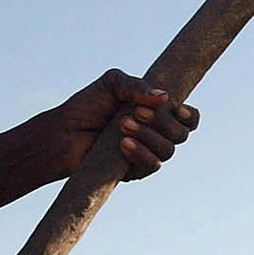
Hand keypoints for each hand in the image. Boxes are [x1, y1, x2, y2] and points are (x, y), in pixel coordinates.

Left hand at [42, 70, 197, 181]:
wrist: (63, 132)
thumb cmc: (87, 106)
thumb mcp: (112, 83)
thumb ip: (136, 85)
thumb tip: (164, 97)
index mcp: (156, 113)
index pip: (188, 119)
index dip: (190, 116)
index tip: (178, 108)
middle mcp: (155, 135)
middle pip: (180, 134)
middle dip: (162, 122)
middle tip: (135, 112)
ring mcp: (146, 154)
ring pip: (168, 151)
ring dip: (149, 136)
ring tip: (123, 125)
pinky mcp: (133, 171)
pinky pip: (151, 166)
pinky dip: (141, 153)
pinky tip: (123, 144)